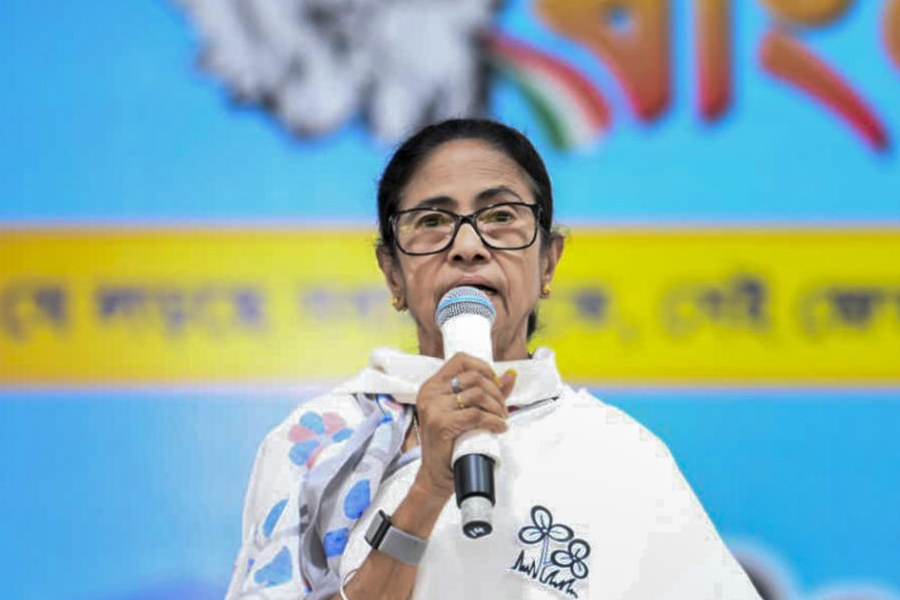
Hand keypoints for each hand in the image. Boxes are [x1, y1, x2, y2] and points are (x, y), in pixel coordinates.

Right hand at [411, 353, 515, 500]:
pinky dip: (494, 421)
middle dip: (496, 392)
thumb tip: (510, 375)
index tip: (495, 383)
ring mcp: (433, 407)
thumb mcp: (465, 412)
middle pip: (474, 377)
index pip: (461, 360)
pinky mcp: (441, 423)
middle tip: (502, 409)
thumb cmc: (450, 443)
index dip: (483, 367)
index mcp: (433, 385)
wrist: (436, 474)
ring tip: (500, 419)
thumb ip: (488, 392)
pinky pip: (477, 415)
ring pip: (477, 394)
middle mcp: (430, 392)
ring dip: (496, 407)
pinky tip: (498, 428)